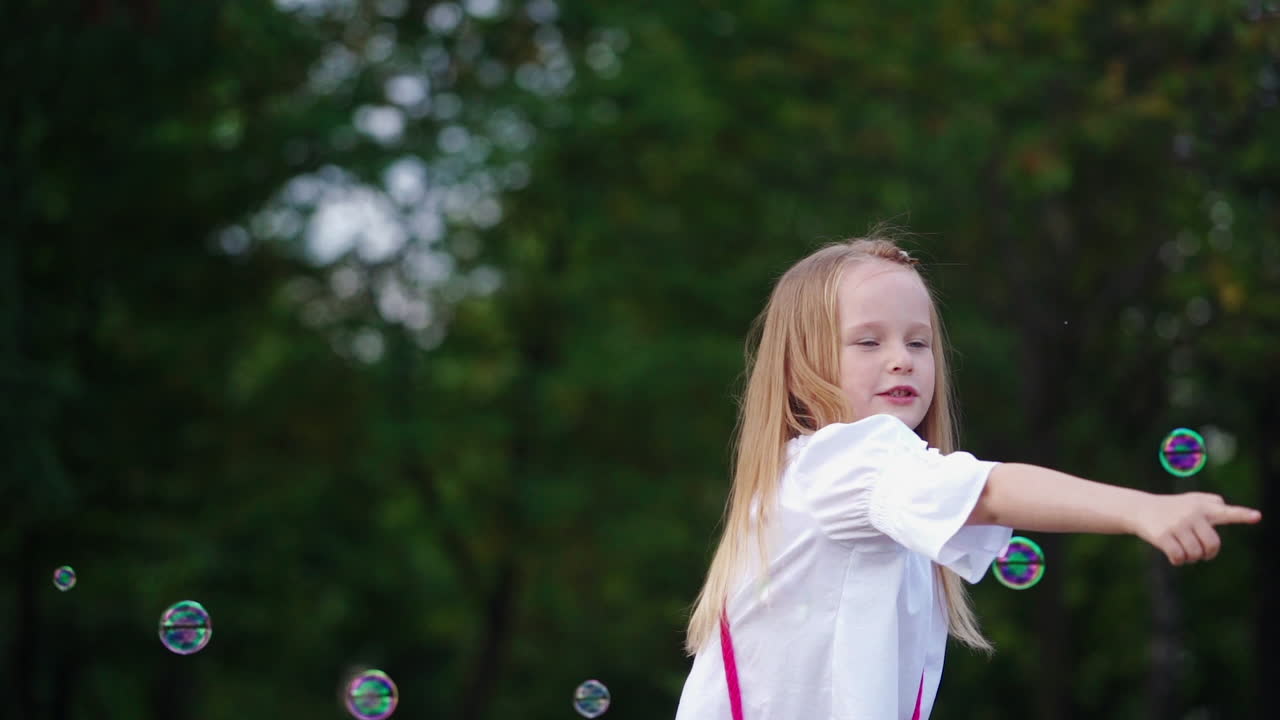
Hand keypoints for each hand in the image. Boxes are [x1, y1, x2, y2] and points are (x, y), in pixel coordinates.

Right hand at [1131, 492, 1261, 565]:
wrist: (1140, 509)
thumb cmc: (1172, 507)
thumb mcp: (1192, 500)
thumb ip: (1212, 504)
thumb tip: (1228, 508)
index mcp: (1203, 507)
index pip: (1226, 512)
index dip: (1242, 515)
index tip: (1257, 516)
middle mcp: (1191, 515)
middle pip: (1212, 545)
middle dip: (1207, 553)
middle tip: (1200, 552)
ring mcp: (1177, 525)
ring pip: (1195, 554)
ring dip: (1190, 558)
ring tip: (1183, 551)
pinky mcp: (1163, 535)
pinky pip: (1179, 558)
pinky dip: (1178, 561)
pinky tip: (1173, 555)